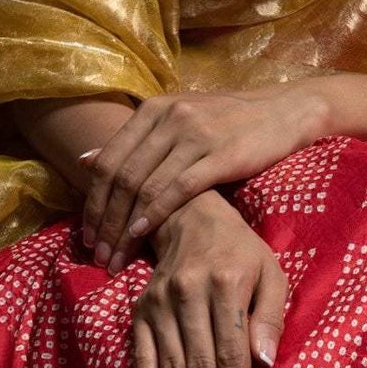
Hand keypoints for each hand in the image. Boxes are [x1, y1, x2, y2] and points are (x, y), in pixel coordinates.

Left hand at [82, 84, 329, 270]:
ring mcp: (194, 135)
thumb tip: (84, 160)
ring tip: (117, 257)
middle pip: (122, 177)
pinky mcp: (220, 155)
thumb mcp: (176, 120)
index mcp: (152, 110)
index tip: (87, 236)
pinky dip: (154, 214)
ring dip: (125, 227)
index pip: (108, 161)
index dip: (93, 202)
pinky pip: (178, 189)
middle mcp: (168, 118)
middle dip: (105, 222)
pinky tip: (142, 236)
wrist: (282, 113)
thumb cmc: (227, 123)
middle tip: (97, 255)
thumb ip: (134, 141)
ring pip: (145, 186)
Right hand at [131, 189, 288, 367]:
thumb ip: (271, 317)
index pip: (232, 352)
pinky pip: (143, 354)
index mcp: (226, 284)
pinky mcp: (140, 309)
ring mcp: (159, 302)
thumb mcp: (270, 273)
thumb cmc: (241, 253)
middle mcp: (188, 292)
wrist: (190, 217)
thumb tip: (263, 363)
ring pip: (171, 366)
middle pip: (199, 365)